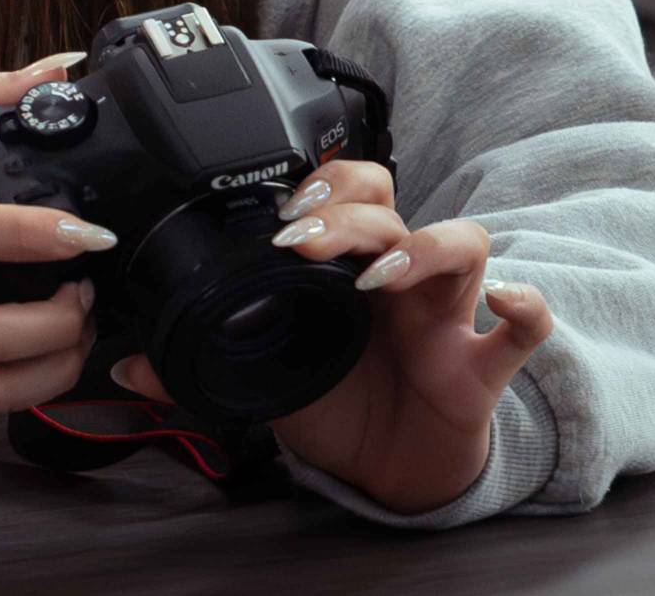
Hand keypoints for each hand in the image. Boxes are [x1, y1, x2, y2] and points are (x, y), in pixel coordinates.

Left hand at [112, 159, 554, 514]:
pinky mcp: (482, 367)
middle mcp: (402, 278)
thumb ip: (198, 373)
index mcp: (349, 268)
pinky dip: (526, 307)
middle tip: (298, 240)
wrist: (392, 471)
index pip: (347, 192)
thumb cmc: (339, 404)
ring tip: (370, 277)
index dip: (319, 184)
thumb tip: (125, 370)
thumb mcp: (266, 382)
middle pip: (393, 206)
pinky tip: (505, 300)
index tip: (274, 210)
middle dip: (346, 209)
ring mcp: (447, 315)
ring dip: (419, 247)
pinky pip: (528, 329)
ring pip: (461, 242)